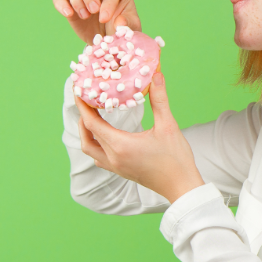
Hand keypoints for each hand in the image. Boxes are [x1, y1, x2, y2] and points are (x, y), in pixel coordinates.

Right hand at [52, 0, 140, 43]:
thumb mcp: (131, 27)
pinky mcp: (68, 1)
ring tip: (85, 16)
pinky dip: (60, 3)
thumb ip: (128, 23)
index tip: (105, 18)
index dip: (108, 2)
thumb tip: (119, 22)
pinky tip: (69, 14)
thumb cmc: (121, 27)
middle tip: (93, 11)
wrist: (107, 39)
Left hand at [76, 71, 203, 202]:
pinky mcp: (121, 172)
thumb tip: (156, 75)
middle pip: (87, 135)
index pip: (92, 123)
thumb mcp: (168, 126)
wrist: (182, 186)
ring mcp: (116, 167)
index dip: (83, 106)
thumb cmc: (176, 158)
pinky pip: (98, 158)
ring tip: (92, 118)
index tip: (80, 92)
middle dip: (83, 117)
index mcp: (120, 145)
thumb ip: (159, 100)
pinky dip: (96, 145)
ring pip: (90, 149)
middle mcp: (113, 157)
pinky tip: (105, 138)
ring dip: (87, 133)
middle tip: (87, 101)